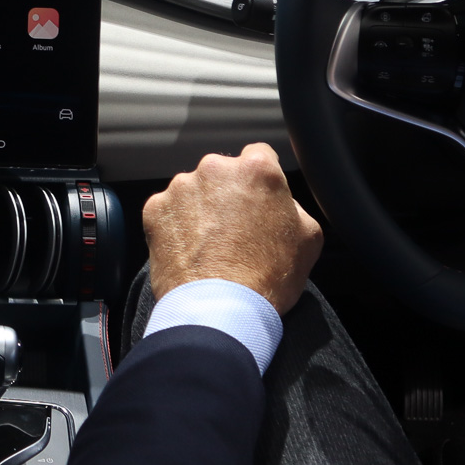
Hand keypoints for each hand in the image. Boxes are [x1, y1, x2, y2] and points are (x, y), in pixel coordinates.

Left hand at [143, 143, 321, 311]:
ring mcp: (181, 188)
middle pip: (224, 172)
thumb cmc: (267, 277)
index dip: (261, 179)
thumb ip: (294, 207)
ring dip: (201, 208)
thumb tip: (283, 203)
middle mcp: (215, 169)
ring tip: (211, 245)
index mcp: (257, 169)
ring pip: (194, 190)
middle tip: (236, 229)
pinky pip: (169, 210)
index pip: (260, 155)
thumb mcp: (308, 238)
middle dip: (229, 193)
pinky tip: (190, 250)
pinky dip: (177, 225)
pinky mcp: (155, 209)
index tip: (259, 198)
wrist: (219, 309)